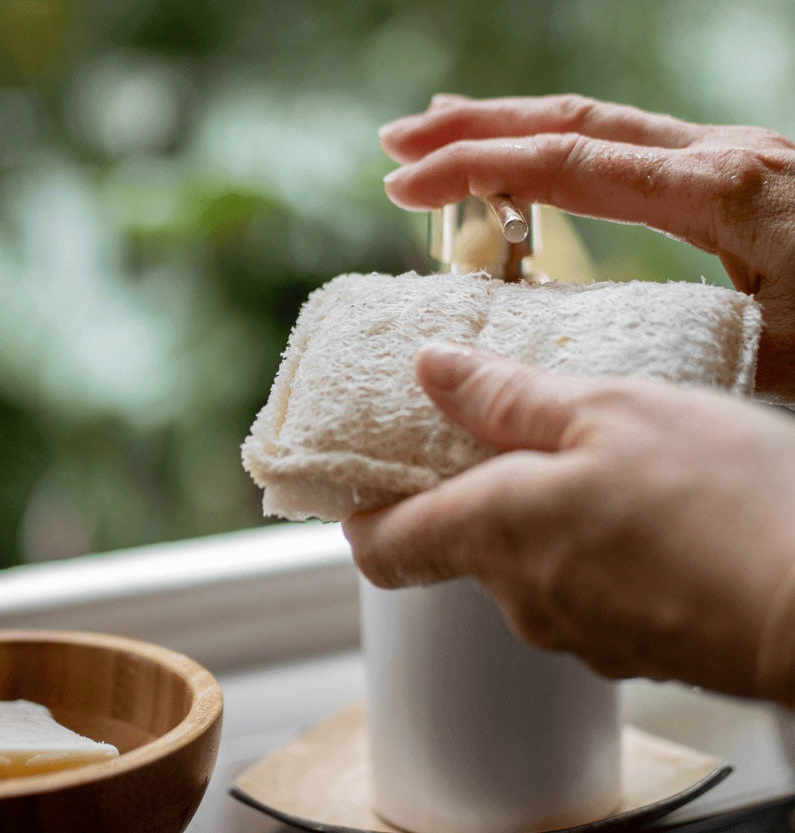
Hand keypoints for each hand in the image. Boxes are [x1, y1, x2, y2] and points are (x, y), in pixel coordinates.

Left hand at [343, 343, 794, 700]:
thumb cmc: (724, 499)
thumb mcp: (609, 411)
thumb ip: (505, 397)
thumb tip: (431, 370)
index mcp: (497, 534)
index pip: (382, 546)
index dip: (362, 513)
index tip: (368, 478)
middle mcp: (522, 598)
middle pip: (457, 546)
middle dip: (472, 492)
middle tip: (510, 435)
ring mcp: (576, 632)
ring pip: (526, 566)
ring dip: (539, 517)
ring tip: (593, 465)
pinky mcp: (629, 649)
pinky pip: (580, 590)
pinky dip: (588, 550)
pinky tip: (642, 514)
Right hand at [379, 94, 794, 400]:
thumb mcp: (774, 362)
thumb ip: (675, 353)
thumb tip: (573, 383)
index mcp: (724, 195)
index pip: (568, 165)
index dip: (477, 170)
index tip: (405, 188)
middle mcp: (722, 162)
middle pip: (573, 123)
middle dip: (475, 129)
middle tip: (399, 145)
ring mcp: (730, 164)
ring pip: (599, 128)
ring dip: (513, 128)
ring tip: (444, 136)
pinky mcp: (736, 184)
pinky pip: (629, 154)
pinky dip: (563, 155)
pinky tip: (534, 172)